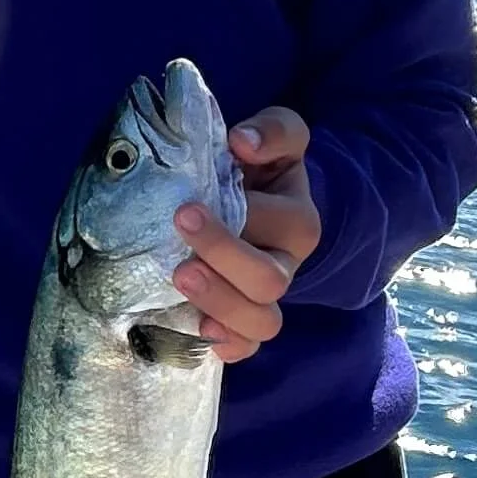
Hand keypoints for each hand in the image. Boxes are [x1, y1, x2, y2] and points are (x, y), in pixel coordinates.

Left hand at [174, 106, 317, 362]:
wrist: (249, 201)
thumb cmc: (255, 168)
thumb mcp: (273, 137)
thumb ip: (273, 129)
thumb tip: (244, 141)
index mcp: (296, 218)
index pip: (279, 222)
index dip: (241, 216)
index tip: (188, 204)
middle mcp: (286, 262)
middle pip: (270, 279)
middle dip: (224, 256)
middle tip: (180, 227)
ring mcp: (265, 298)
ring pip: (262, 322)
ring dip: (220, 303)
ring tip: (180, 275)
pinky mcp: (242, 322)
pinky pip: (245, 348)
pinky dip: (226, 345)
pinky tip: (200, 329)